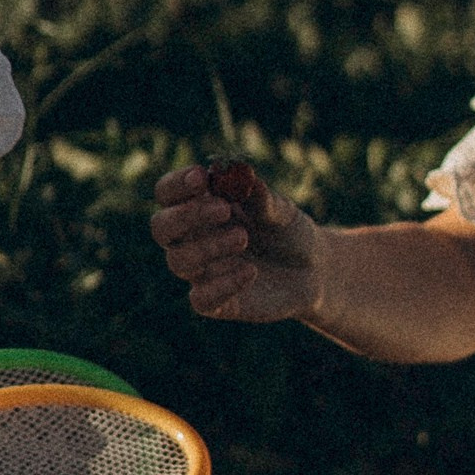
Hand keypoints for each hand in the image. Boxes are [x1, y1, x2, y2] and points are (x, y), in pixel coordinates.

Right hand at [150, 159, 321, 323]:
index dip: (177, 184)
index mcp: (200, 206)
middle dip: (186, 216)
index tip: (202, 177)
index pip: (168, 192)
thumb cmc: (287, 231)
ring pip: (178, 261)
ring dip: (208, 246)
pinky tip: (250, 272)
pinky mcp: (218, 303)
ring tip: (244, 237)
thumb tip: (236, 171)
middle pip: (161, 227)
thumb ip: (259, 196)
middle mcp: (192, 239)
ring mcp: (202, 272)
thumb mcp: (280, 210)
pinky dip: (222, 286)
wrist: (313, 270)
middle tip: (223, 210)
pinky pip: (201, 300)